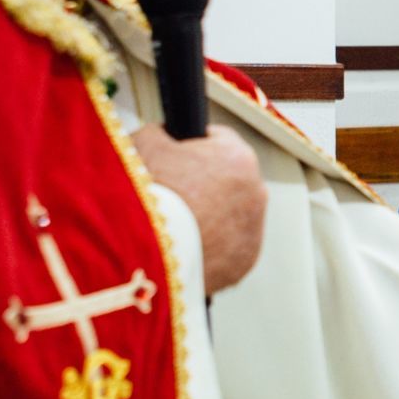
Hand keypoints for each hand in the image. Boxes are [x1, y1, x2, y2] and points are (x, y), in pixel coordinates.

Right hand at [132, 123, 266, 293]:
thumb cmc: (146, 195)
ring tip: (172, 224)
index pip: (219, 140)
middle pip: (228, 180)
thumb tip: (161, 136)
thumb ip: (159, 133)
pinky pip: (227, 249)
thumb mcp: (143, 145)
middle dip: (203, 183)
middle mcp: (256, 194)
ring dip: (209, 217)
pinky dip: (209, 247)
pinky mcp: (242, 264)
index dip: (192, 145)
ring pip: (231, 216)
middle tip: (170, 192)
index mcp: (238, 158)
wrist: (142, 254)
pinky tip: (182, 247)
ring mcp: (253, 233)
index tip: (175, 155)